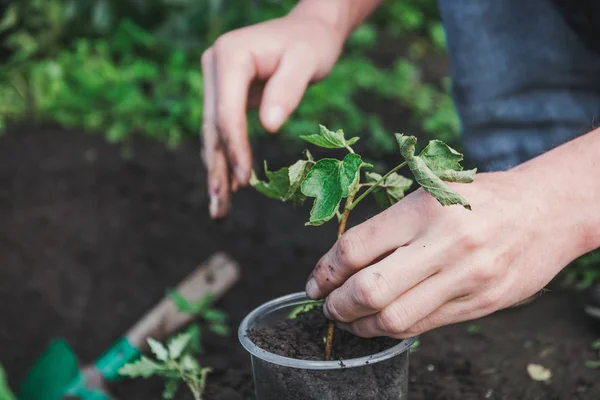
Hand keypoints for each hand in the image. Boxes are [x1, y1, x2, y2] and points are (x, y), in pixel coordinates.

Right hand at [201, 14, 344, 217]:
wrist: (309, 30)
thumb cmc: (311, 44)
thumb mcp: (306, 61)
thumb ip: (288, 89)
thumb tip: (269, 126)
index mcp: (229, 56)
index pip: (226, 112)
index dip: (235, 148)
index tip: (244, 181)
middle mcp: (214, 66)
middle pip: (212, 127)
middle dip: (218, 169)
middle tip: (218, 210)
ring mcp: (217, 81)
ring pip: (213, 133)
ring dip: (216, 171)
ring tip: (218, 209)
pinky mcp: (225, 93)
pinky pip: (223, 130)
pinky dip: (226, 157)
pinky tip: (227, 186)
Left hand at [305, 169, 582, 337]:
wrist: (543, 211)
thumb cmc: (478, 198)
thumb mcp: (430, 193)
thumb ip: (390, 227)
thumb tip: (340, 263)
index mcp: (423, 208)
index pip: (355, 248)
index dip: (325, 271)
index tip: (316, 282)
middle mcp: (443, 244)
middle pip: (368, 290)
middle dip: (336, 305)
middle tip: (327, 306)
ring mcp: (465, 278)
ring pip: (394, 318)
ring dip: (361, 325)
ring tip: (350, 319)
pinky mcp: (481, 303)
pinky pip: (424, 326)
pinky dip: (394, 329)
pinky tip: (382, 321)